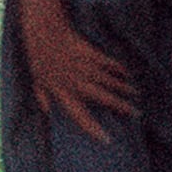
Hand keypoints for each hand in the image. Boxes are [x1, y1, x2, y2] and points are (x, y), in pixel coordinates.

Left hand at [18, 8, 136, 139]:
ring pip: (107, 80)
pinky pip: (106, 62)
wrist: (44, 32)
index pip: (80, 115)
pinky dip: (117, 68)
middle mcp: (76, 82)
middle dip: (120, 106)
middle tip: (135, 113)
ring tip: (134, 94)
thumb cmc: (38, 58)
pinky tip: (126, 73)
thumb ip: (42, 98)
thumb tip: (47, 113)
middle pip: (102, 97)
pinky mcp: (89, 52)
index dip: (93, 128)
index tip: (107, 139)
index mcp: (62, 92)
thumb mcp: (36, 81)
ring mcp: (84, 67)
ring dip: (122, 87)